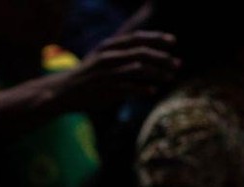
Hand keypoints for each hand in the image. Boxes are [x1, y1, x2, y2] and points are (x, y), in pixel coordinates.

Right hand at [55, 31, 180, 111]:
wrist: (65, 90)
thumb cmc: (90, 75)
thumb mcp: (104, 58)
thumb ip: (123, 55)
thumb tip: (148, 55)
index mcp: (109, 46)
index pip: (137, 38)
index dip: (156, 38)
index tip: (173, 42)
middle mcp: (109, 57)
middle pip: (141, 53)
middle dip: (162, 58)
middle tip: (178, 64)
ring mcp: (107, 73)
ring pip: (138, 69)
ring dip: (157, 73)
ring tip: (170, 77)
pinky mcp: (106, 90)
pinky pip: (129, 88)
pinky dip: (143, 89)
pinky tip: (153, 91)